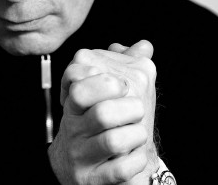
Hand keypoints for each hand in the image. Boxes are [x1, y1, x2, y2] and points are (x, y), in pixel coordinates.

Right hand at [48, 40, 157, 184]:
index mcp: (74, 103)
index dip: (106, 81)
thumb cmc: (99, 123)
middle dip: (129, 108)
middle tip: (136, 108)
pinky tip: (137, 154)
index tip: (122, 85)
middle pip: (101, 112)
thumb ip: (122, 66)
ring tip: (138, 132)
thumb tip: (144, 45)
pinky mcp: (91, 179)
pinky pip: (119, 170)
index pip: (78, 82)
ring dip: (136, 134)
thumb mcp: (104, 93)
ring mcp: (80, 154)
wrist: (84, 166)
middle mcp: (73, 128)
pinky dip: (136, 161)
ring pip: (113, 141)